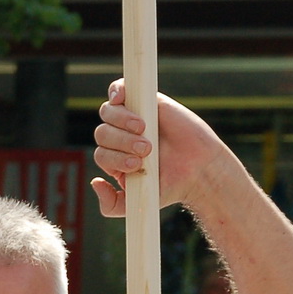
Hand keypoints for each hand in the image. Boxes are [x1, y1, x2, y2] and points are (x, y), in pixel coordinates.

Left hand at [91, 80, 232, 216]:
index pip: (101, 154)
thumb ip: (112, 205)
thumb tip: (94, 182)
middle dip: (122, 142)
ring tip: (144, 131)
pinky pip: (119, 89)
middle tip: (146, 149)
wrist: (198, 170)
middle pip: (103, 133)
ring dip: (122, 122)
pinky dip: (116, 91)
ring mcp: (131, 118)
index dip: (115, 158)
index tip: (138, 165)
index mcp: (116, 160)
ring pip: (108, 113)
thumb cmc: (169, 186)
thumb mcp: (137, 204)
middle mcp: (120, 138)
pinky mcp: (145, 101)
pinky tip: (121, 99)